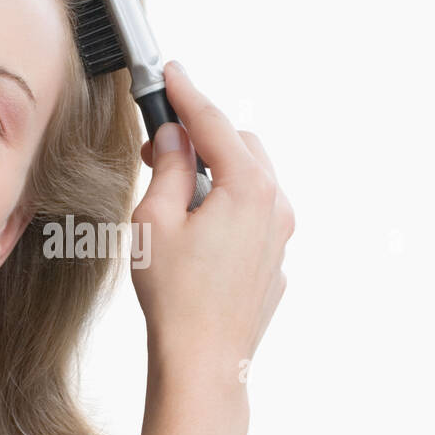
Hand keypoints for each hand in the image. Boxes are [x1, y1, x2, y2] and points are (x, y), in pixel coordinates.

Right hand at [131, 61, 294, 380]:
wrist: (203, 362)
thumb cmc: (176, 297)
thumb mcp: (154, 220)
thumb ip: (166, 168)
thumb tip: (173, 139)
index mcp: (247, 187)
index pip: (213, 123)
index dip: (186, 94)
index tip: (171, 73)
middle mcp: (275, 206)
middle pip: (240, 146)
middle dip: (201, 138)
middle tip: (157, 149)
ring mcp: (280, 237)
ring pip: (252, 181)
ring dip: (216, 174)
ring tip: (173, 197)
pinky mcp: (275, 264)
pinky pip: (254, 218)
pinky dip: (228, 209)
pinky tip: (196, 235)